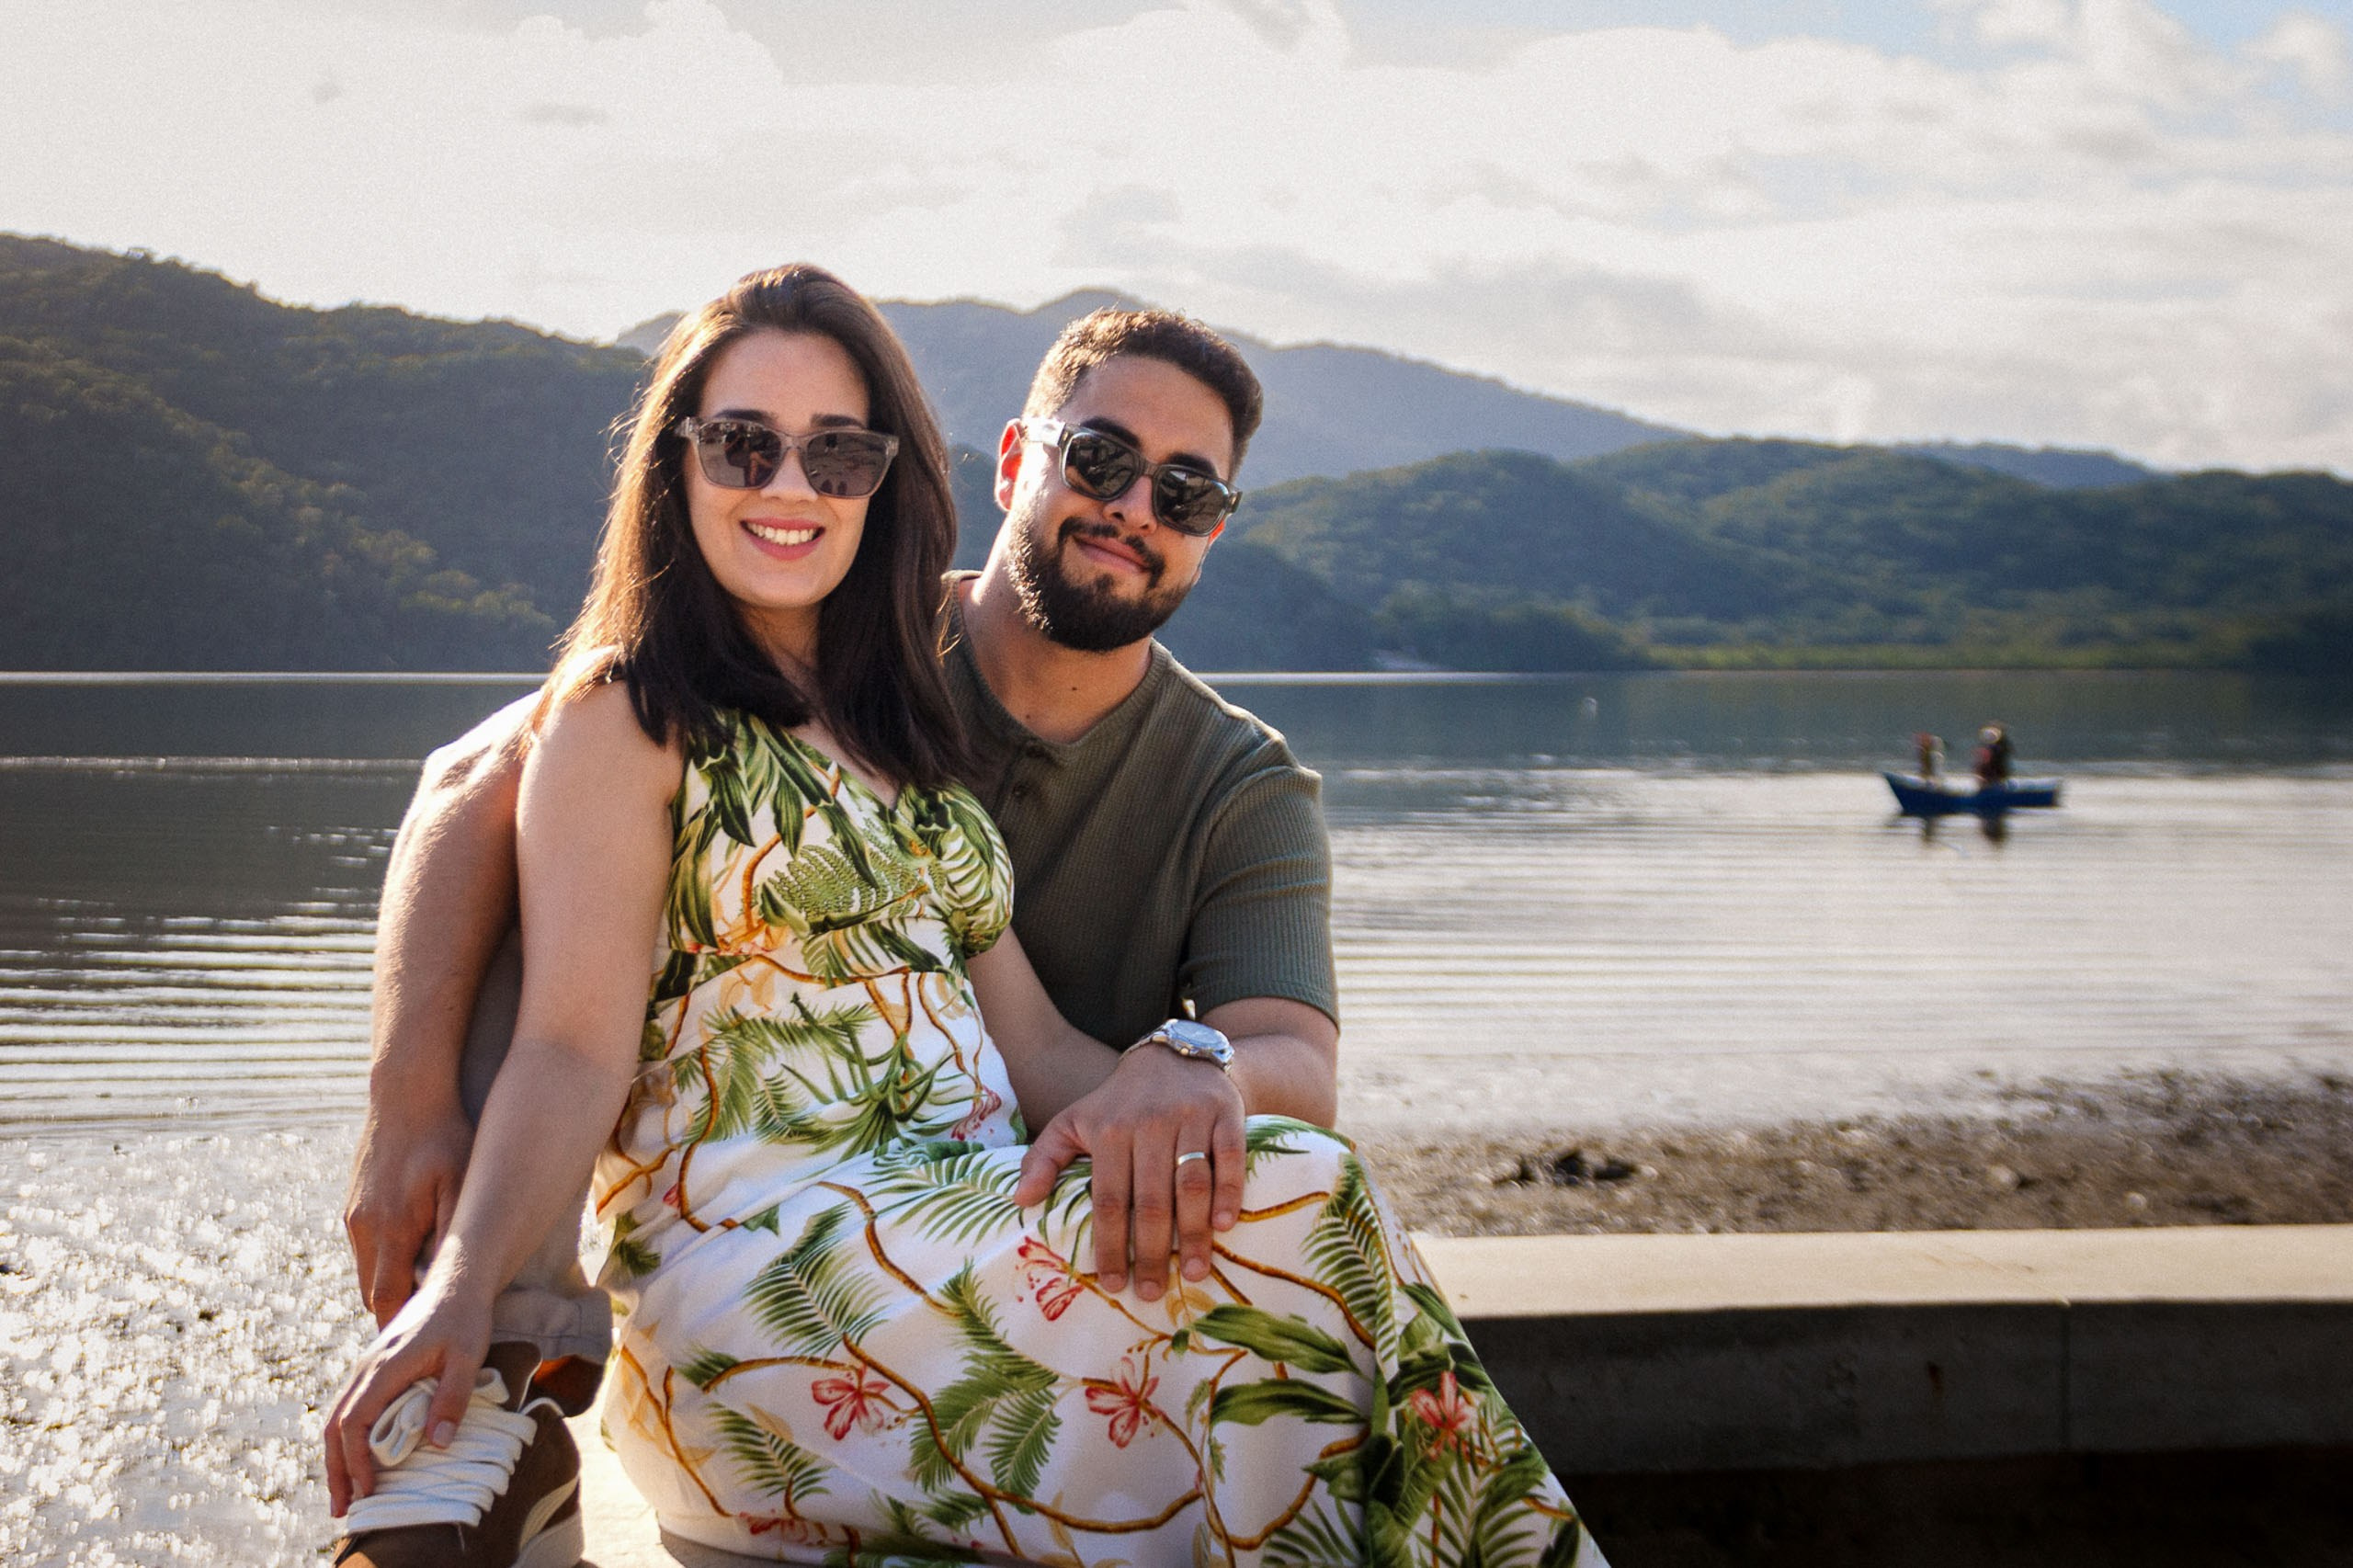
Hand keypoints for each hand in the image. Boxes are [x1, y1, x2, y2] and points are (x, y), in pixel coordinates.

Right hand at [323, 1263, 492, 1514]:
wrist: (455, 1282)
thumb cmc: (465, 1318)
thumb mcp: (468, 1356)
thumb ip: (452, 1396)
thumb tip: (437, 1442)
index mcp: (384, 1367)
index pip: (356, 1422)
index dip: (357, 1460)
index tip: (369, 1491)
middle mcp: (366, 1368)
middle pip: (335, 1426)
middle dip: (337, 1469)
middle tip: (342, 1509)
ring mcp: (366, 1367)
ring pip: (337, 1418)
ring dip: (337, 1457)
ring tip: (345, 1494)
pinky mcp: (373, 1368)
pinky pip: (348, 1408)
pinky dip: (345, 1439)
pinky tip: (356, 1460)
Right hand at [344, 1098, 473, 1326]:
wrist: (405, 1094)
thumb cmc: (444, 1136)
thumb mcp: (460, 1184)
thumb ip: (454, 1233)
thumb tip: (453, 1280)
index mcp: (389, 1230)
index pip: (388, 1302)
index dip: (403, 1329)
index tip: (423, 1348)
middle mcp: (363, 1228)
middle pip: (374, 1295)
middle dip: (397, 1316)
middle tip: (427, 1334)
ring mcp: (354, 1216)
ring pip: (368, 1272)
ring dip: (391, 1286)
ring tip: (423, 1302)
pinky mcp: (353, 1204)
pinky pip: (366, 1248)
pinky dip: (385, 1261)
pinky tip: (413, 1258)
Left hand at [1012, 1046, 1244, 1299]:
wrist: (1175, 1055)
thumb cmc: (1119, 1102)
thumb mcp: (1073, 1121)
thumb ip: (1044, 1159)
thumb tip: (1019, 1202)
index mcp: (1111, 1130)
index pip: (1109, 1198)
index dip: (1111, 1244)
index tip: (1113, 1284)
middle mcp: (1151, 1124)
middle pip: (1152, 1199)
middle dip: (1152, 1252)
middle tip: (1153, 1293)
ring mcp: (1191, 1118)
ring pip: (1192, 1184)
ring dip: (1194, 1233)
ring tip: (1194, 1274)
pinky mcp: (1226, 1115)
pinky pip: (1230, 1158)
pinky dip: (1228, 1192)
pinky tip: (1224, 1227)